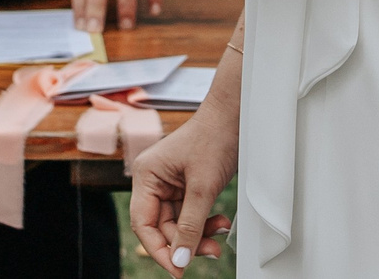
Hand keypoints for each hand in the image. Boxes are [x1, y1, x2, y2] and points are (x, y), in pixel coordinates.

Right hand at [128, 90, 237, 272]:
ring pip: (178, 223)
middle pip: (162, 227)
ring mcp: (170, 184)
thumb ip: (190, 226)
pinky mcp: (186, 186)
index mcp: (146, 176)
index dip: (158, 250)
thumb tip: (179, 260)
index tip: (177, 270)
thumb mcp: (203, 187)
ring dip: (199, 233)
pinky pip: (190, 214)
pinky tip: (220, 223)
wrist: (235, 115)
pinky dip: (205, 222)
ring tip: (219, 234)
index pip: (143, 224)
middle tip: (210, 251)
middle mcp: (153, 181)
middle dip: (186, 242)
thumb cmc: (214, 138)